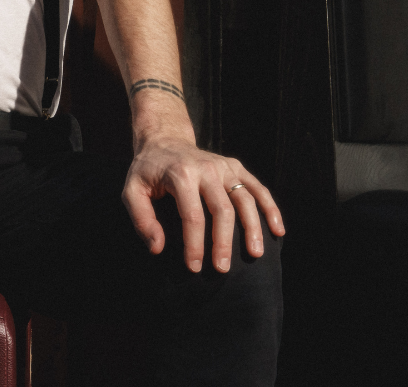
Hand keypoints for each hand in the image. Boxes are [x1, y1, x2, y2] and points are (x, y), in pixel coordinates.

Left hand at [123, 135, 284, 273]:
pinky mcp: (236, 167)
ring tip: (255, 255)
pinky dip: (271, 209)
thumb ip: (141, 218)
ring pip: (246, 199)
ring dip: (253, 228)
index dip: (195, 244)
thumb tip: (157, 248)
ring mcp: (224, 166)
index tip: (194, 267)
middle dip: (223, 242)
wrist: (164, 141)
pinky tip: (278, 231)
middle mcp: (206, 168)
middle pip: (222, 209)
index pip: (192, 215)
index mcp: (180, 174)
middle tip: (223, 268)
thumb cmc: (147, 171)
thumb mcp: (132, 190)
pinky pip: (258, 188)